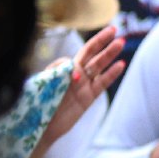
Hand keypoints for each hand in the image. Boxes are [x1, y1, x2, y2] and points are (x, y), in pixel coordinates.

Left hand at [43, 26, 125, 148]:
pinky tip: (121, 64)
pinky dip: (112, 74)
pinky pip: (103, 83)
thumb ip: (56, 71)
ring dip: (110, 54)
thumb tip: (73, 66)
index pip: (77, 54)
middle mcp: (74, 74)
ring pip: (99, 66)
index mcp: (62, 69)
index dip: (86, 48)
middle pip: (91, 54)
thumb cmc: (37, 104)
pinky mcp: (89, 97)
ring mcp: (84, 85)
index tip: (91, 51)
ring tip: (121, 42)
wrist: (41, 127)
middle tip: (115, 30)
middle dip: (102, 41)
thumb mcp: (41, 83)